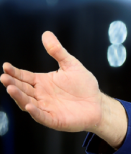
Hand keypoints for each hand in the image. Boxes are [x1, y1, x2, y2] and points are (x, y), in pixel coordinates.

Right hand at [1, 31, 126, 147]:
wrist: (98, 103)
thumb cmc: (84, 85)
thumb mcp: (71, 65)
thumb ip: (58, 51)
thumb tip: (46, 34)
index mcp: (42, 82)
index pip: (24, 76)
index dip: (14, 72)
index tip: (6, 67)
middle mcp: (40, 95)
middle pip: (22, 89)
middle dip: (12, 83)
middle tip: (4, 77)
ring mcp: (46, 108)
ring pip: (27, 102)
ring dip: (18, 96)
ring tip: (10, 88)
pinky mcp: (54, 119)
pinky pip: (41, 116)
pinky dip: (35, 112)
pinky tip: (29, 105)